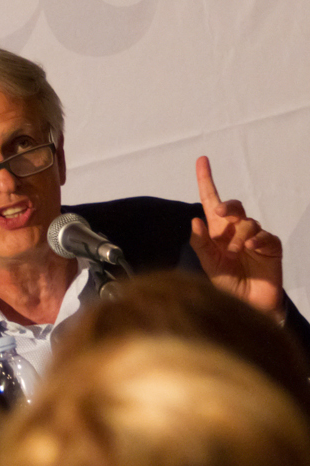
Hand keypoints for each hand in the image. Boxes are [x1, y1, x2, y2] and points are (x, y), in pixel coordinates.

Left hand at [190, 155, 284, 320]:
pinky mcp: (270, 247)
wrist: (248, 305)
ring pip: (248, 222)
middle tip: (219, 213)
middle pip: (234, 206)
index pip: (211, 201)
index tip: (202, 160)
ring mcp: (254, 238)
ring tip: (234, 253)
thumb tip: (194, 220)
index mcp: (218, 232)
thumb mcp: (208, 265)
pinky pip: (265, 236)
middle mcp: (236, 231)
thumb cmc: (227, 284)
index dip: (206, 180)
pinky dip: (257, 240)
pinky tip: (250, 248)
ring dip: (239, 236)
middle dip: (227, 206)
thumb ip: (200, 244)